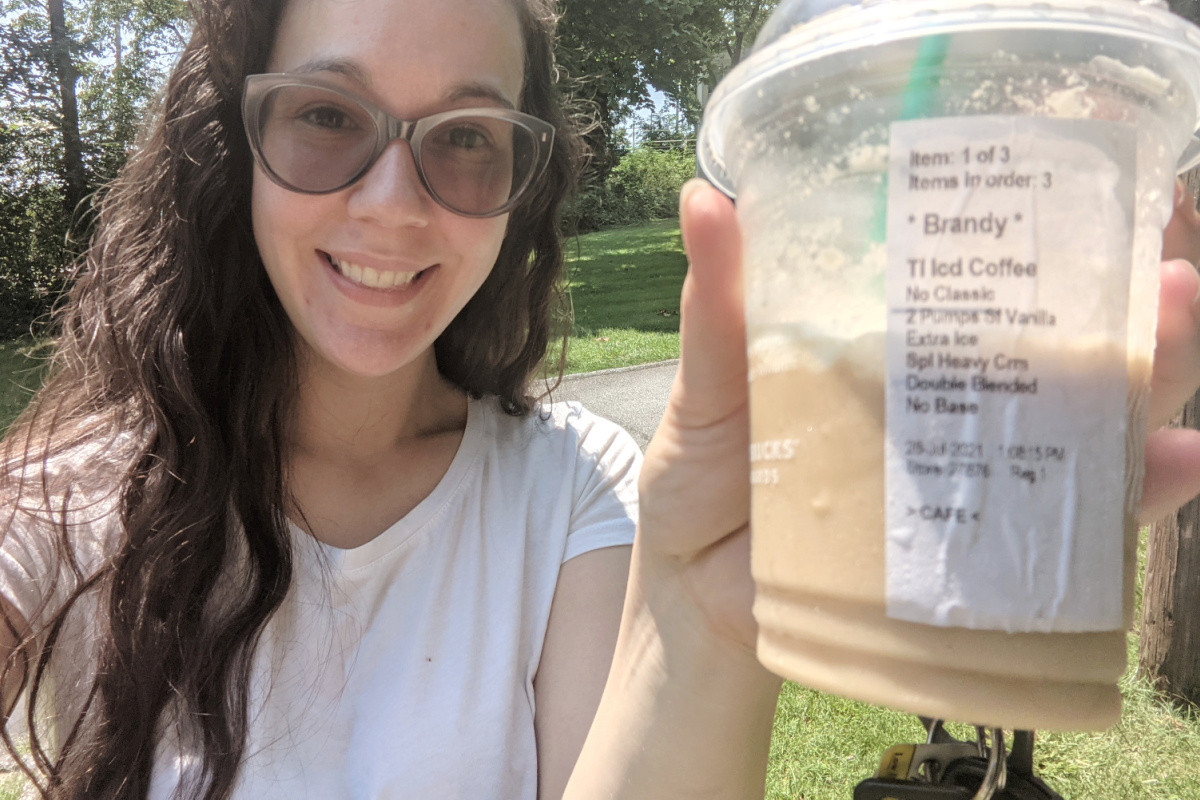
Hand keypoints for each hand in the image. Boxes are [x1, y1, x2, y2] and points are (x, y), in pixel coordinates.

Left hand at [641, 177, 1199, 649]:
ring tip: (1180, 334)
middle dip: (1128, 313)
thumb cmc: (703, 477)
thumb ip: (718, 304)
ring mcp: (966, 485)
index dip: (1047, 247)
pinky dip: (1128, 501)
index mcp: (891, 356)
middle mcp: (948, 413)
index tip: (1100, 192)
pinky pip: (1062, 536)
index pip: (982, 295)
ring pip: (1083, 434)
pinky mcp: (970, 559)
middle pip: (1059, 357)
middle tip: (1167, 272)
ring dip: (1150, 387)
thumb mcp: (709, 383)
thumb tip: (703, 195)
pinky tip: (1176, 464)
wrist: (694, 591)